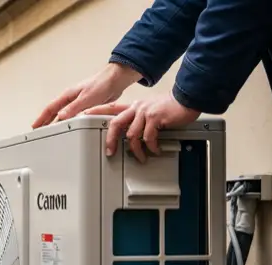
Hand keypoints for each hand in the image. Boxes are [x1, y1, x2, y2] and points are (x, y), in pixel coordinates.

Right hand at [31, 63, 141, 128]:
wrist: (116, 79)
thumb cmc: (102, 84)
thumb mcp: (86, 98)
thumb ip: (73, 108)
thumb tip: (60, 117)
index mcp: (68, 95)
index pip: (50, 108)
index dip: (41, 118)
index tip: (35, 126)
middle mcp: (71, 98)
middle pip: (54, 112)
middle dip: (45, 121)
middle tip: (38, 131)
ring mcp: (77, 102)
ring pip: (63, 114)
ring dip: (55, 122)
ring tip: (50, 131)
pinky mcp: (85, 105)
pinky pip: (72, 115)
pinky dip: (67, 122)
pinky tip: (68, 126)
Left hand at [83, 93, 199, 162]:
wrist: (187, 100)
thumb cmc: (170, 107)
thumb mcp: (151, 110)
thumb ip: (140, 119)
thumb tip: (133, 134)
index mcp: (134, 106)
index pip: (111, 107)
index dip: (96, 111)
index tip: (84, 115)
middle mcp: (136, 108)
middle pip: (115, 123)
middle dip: (110, 140)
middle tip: (110, 152)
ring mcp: (145, 112)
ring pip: (131, 134)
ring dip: (136, 150)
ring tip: (141, 157)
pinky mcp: (155, 118)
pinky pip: (147, 137)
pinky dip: (150, 147)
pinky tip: (154, 150)